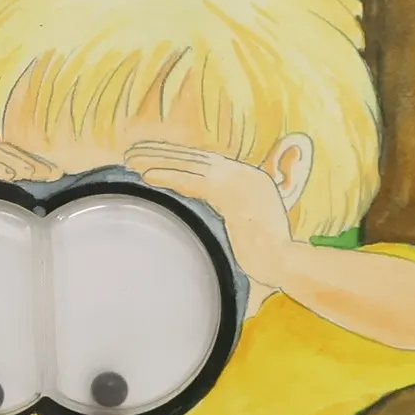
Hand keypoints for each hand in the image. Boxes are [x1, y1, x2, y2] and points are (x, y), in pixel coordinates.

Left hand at [124, 142, 299, 291]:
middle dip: (161, 152)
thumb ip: (232, 217)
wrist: (284, 263)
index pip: (206, 163)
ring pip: (190, 166)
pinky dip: (170, 177)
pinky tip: (147, 176)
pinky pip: (194, 182)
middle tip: (132, 151)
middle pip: (195, 158)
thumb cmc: (267, 256)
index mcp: (249, 179)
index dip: (176, 156)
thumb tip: (217, 225)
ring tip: (130, 160)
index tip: (150, 155)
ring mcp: (240, 182)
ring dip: (158, 160)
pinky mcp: (232, 196)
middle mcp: (245, 175)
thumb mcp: (248, 230)